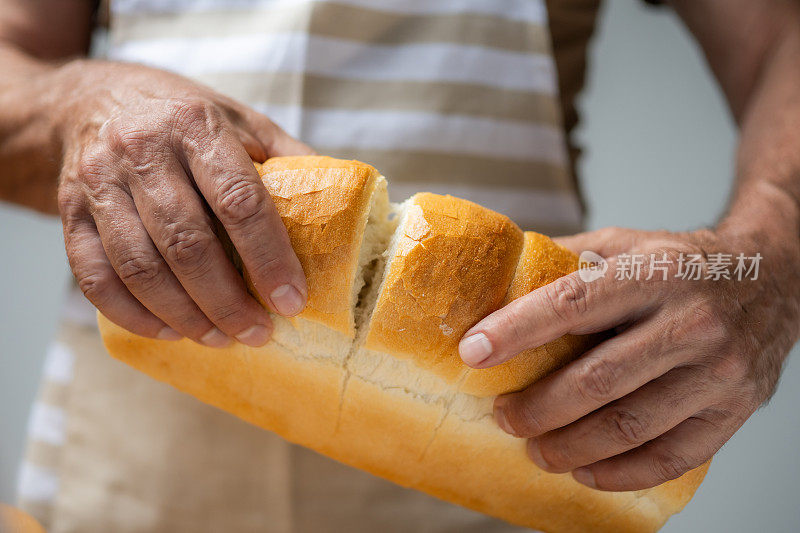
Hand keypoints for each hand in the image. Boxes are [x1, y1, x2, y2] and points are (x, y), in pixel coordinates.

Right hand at [56, 60, 311, 346]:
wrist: (94, 99)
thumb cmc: (183, 116)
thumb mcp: (241, 121)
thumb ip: (287, 159)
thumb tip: (339, 208)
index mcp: (196, 125)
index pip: (238, 200)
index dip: (268, 257)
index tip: (291, 300)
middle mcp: (142, 150)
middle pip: (187, 242)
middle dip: (227, 300)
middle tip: (258, 333)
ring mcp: (99, 182)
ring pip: (139, 266)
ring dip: (184, 314)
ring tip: (221, 338)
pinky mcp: (70, 211)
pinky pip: (94, 275)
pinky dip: (132, 313)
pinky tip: (169, 330)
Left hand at [459, 226, 799, 490]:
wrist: (772, 278)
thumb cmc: (681, 263)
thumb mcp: (626, 243)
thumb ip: (566, 260)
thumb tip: (496, 280)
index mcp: (653, 273)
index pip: (572, 303)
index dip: (516, 331)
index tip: (472, 352)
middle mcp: (691, 322)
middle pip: (597, 380)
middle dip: (538, 407)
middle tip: (503, 416)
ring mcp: (718, 371)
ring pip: (630, 426)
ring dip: (571, 447)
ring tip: (536, 449)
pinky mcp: (734, 410)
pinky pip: (673, 457)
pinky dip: (622, 473)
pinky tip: (587, 470)